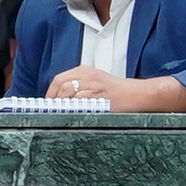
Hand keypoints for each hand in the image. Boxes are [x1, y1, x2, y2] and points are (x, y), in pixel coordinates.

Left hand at [44, 69, 185, 112]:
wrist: (138, 94)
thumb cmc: (116, 93)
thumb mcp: (94, 84)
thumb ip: (76, 90)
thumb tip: (57, 103)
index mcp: (84, 71)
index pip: (58, 80)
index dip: (49, 94)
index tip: (46, 106)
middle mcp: (87, 75)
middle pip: (60, 84)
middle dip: (52, 100)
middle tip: (51, 113)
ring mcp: (94, 84)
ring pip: (68, 91)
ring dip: (61, 104)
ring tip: (60, 115)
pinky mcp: (101, 94)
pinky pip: (81, 100)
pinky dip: (74, 108)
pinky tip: (73, 115)